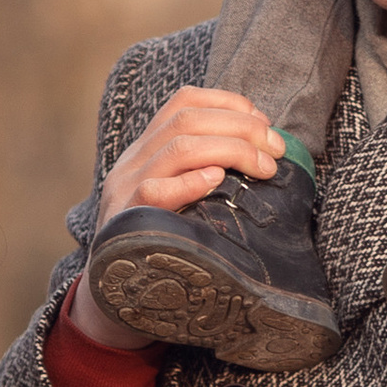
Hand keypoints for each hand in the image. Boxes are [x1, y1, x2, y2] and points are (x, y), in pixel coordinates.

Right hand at [94, 84, 282, 232]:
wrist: (111, 285)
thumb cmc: (159, 236)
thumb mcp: (176, 192)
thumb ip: (205, 166)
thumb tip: (265, 149)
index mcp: (147, 148)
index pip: (185, 102)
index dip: (228, 103)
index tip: (264, 121)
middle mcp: (134, 160)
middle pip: (188, 120)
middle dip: (241, 127)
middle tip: (276, 150)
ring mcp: (126, 188)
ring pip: (178, 148)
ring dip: (231, 150)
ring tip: (263, 168)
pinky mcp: (126, 220)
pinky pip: (155, 191)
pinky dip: (190, 182)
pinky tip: (216, 182)